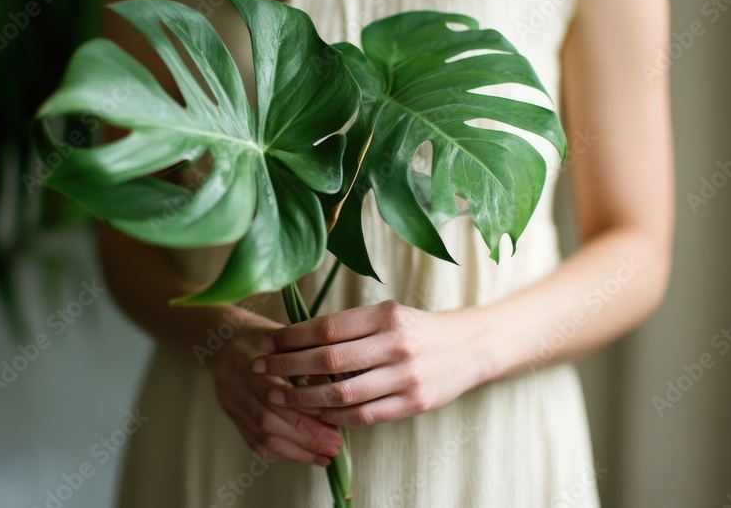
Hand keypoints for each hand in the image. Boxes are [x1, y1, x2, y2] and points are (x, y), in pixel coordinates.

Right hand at [212, 321, 344, 465]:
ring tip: (325, 454)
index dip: (304, 408)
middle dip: (305, 436)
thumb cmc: (266, 334)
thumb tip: (336, 389)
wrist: (226, 335)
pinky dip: (283, 453)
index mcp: (245, 355)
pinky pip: (255, 442)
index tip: (333, 419)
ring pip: (261, 436)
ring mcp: (228, 399)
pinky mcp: (229, 414)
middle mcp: (231, 380)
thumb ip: (307, 357)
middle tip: (335, 444)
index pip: (273, 391)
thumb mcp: (286, 335)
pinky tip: (306, 455)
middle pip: (267, 418)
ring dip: (297, 450)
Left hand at [252, 300, 497, 426]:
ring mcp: (405, 377)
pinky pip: (363, 415)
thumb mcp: (388, 314)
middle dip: (287, 365)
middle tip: (260, 368)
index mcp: (386, 316)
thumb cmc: (417, 329)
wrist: (469, 347)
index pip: (327, 327)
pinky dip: (334, 416)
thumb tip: (297, 343)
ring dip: (304, 397)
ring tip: (280, 395)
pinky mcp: (413, 404)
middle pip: (328, 359)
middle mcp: (396, 344)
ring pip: (342, 393)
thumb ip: (350, 329)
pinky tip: (314, 412)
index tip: (267, 341)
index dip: (291, 336)